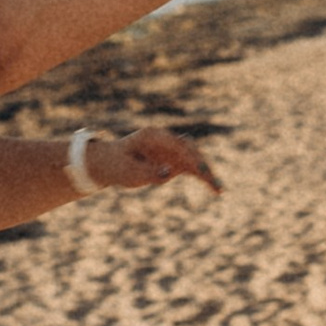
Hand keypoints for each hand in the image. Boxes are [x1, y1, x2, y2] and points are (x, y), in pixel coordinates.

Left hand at [84, 126, 220, 197]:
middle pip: (189, 148)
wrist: (107, 163)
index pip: (177, 145)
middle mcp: (164, 139)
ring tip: (218, 189)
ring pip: (194, 157)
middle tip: (213, 182)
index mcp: (152, 136)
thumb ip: (149, 172)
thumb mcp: (128, 172)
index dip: (190, 158)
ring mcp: (169, 149)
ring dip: (206, 171)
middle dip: (202, 165)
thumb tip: (169, 172)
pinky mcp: (171, 160)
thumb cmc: (116, 166)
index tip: (199, 171)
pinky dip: (201, 175)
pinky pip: (190, 166)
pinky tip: (214, 188)